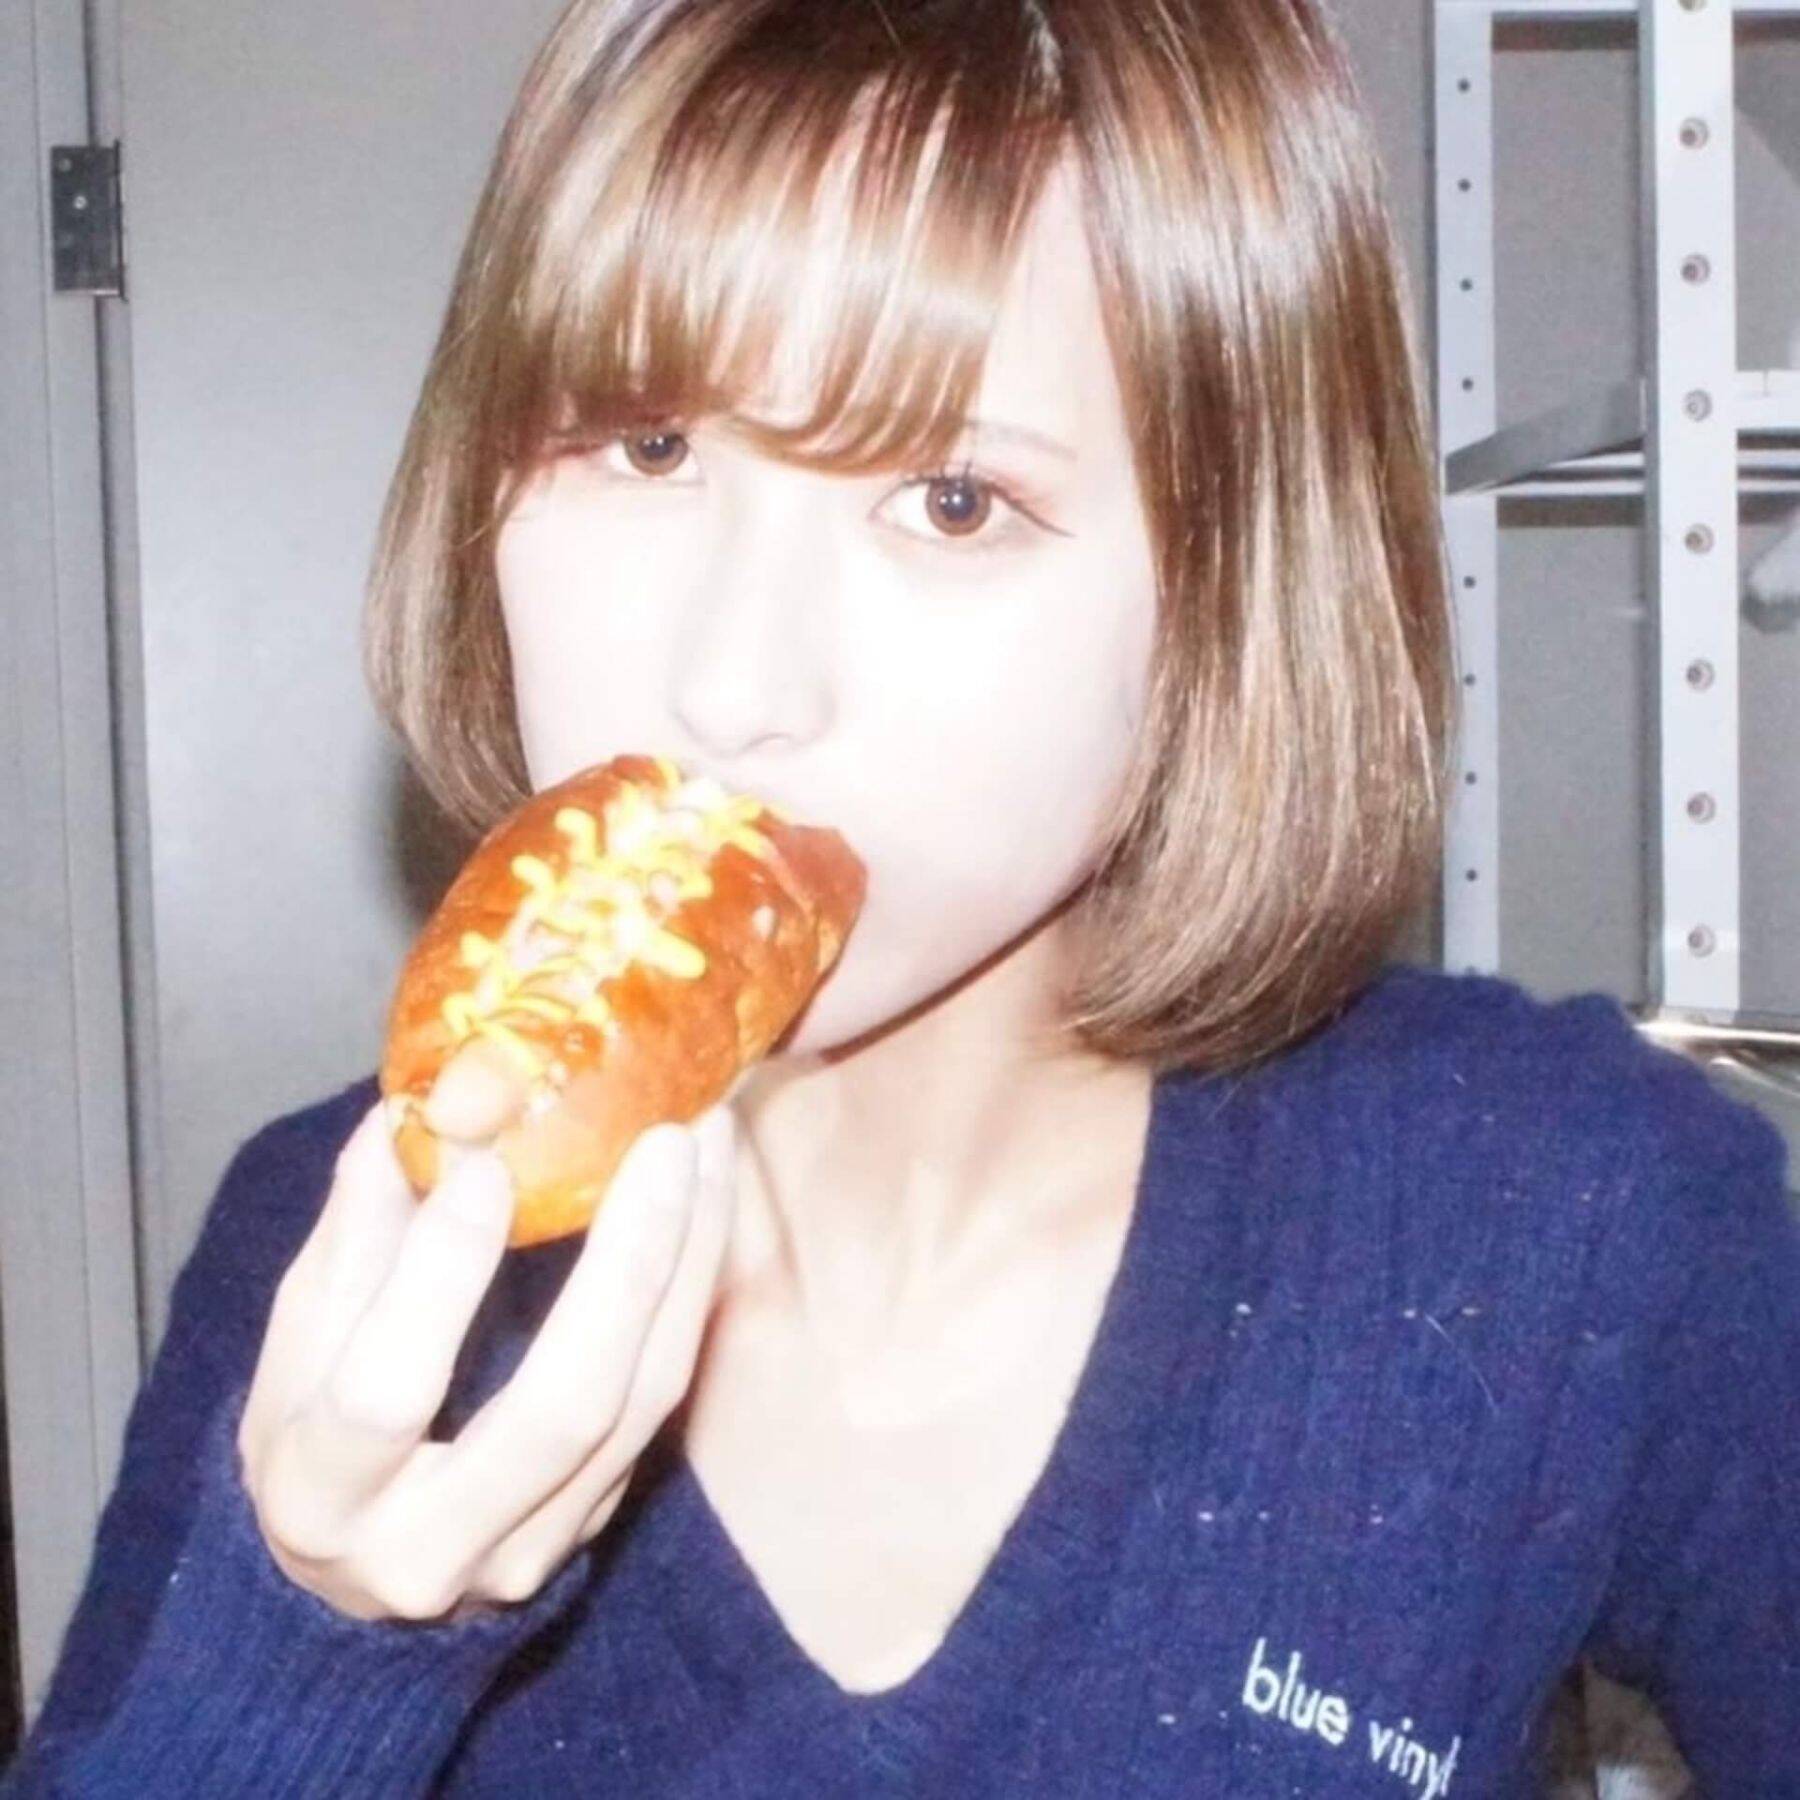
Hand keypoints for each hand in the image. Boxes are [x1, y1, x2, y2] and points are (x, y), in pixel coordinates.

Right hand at [235, 1095, 736, 1622]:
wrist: (359, 1588)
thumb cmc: (313, 1438)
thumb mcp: (299, 1345)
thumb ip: (353, 1237)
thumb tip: (408, 1118)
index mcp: (320, 1499)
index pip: (384, 1394)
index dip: (438, 1276)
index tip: (489, 1164)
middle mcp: (433, 1546)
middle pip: (562, 1405)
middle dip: (627, 1262)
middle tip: (664, 1140)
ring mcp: (532, 1549)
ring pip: (643, 1402)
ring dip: (688, 1259)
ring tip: (709, 1144)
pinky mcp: (598, 1526)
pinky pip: (665, 1401)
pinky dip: (692, 1291)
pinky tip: (707, 1203)